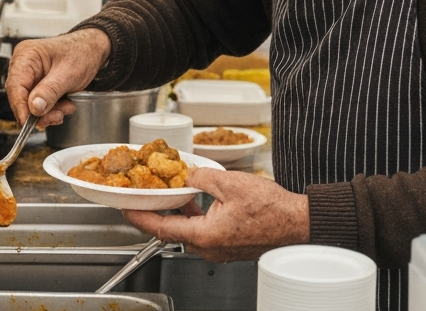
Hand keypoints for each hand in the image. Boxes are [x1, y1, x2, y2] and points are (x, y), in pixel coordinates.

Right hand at [5, 28, 110, 126]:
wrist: (93, 51)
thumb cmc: (82, 52)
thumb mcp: (68, 73)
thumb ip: (50, 91)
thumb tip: (34, 108)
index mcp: (26, 56)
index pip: (15, 86)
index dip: (21, 107)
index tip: (28, 123)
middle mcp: (24, 66)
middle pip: (21, 97)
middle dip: (39, 112)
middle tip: (56, 116)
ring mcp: (31, 77)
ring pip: (31, 104)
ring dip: (49, 112)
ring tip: (66, 108)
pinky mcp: (38, 86)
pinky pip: (39, 104)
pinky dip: (52, 109)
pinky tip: (65, 104)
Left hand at [124, 169, 310, 261]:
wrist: (299, 223)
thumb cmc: (272, 209)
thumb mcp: (230, 183)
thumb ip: (201, 176)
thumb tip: (188, 175)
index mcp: (205, 235)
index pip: (160, 229)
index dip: (139, 217)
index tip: (126, 208)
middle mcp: (210, 248)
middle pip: (173, 231)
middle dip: (159, 212)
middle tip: (148, 195)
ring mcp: (220, 250)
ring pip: (189, 231)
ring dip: (180, 214)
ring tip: (173, 193)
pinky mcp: (230, 246)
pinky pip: (205, 232)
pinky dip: (196, 217)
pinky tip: (199, 201)